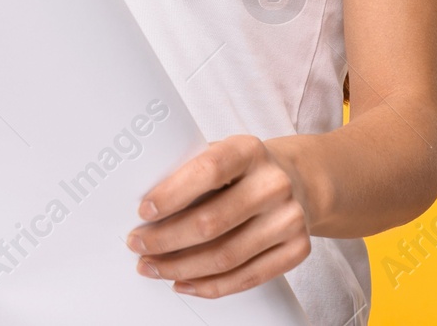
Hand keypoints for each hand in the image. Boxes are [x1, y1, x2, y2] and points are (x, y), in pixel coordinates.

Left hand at [125, 134, 311, 297]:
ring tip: (154, 267)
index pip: (208, 171)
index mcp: (249, 150)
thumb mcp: (221, 153)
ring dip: (181, 267)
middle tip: (138, 245)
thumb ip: (190, 170)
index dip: (172, 194)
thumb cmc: (243, 170)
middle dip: (165, 239)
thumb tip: (145, 208)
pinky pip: (248, 277)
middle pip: (212, 222)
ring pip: (226, 257)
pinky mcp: (297, 249)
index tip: (143, 211)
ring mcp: (290, 218)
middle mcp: (274, 184)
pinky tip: (184, 282)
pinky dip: (211, 286)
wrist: (298, 180)